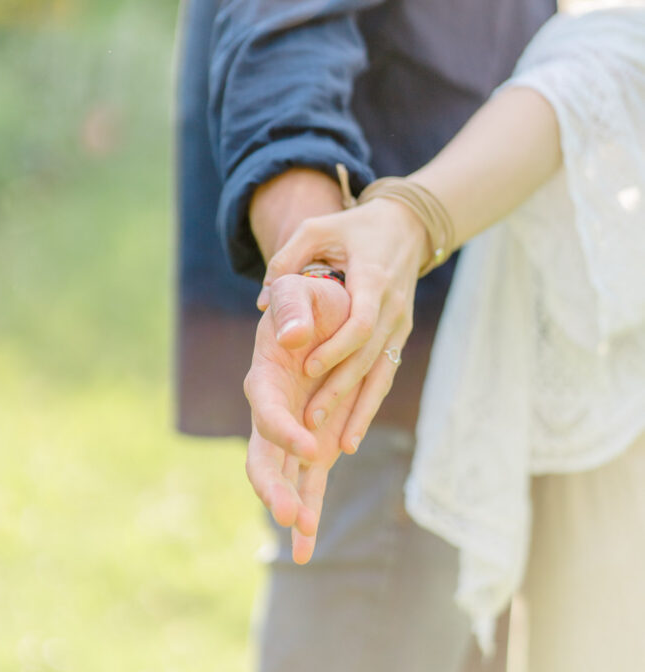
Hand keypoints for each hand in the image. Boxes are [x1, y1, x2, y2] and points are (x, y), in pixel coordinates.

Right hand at [244, 274, 359, 562]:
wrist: (330, 312)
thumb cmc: (314, 298)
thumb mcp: (302, 291)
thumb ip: (292, 308)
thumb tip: (290, 337)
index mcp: (265, 376)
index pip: (266, 410)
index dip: (284, 431)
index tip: (309, 447)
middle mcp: (273, 411)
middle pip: (262, 455)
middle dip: (271, 485)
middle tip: (286, 512)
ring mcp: (293, 434)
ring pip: (284, 477)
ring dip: (290, 505)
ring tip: (301, 533)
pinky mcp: (314, 447)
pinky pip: (309, 485)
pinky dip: (308, 515)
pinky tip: (305, 550)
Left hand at [257, 199, 427, 454]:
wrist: (407, 226)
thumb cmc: (353, 228)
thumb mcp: (319, 228)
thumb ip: (289, 258)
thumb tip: (264, 300)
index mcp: (373, 279)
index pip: (360, 322)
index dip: (336, 348)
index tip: (308, 367)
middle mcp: (392, 306)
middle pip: (369, 355)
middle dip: (341, 388)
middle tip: (311, 418)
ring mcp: (400, 324)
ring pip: (381, 373)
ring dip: (360, 409)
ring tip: (340, 444)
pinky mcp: (399, 336)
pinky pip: (385, 375)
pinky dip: (369, 405)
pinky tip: (352, 437)